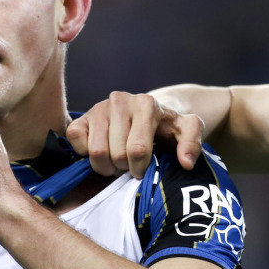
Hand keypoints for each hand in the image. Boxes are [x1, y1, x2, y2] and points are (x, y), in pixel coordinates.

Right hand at [65, 91, 203, 176]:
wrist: (144, 112)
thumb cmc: (165, 126)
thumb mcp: (186, 131)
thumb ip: (192, 144)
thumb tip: (186, 163)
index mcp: (146, 104)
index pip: (137, 150)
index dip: (140, 167)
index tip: (144, 168)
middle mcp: (120, 100)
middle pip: (116, 155)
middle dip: (123, 168)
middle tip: (129, 165)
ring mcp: (98, 107)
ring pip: (96, 152)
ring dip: (106, 166)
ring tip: (116, 161)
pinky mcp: (81, 117)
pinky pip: (76, 141)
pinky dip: (86, 154)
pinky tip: (100, 150)